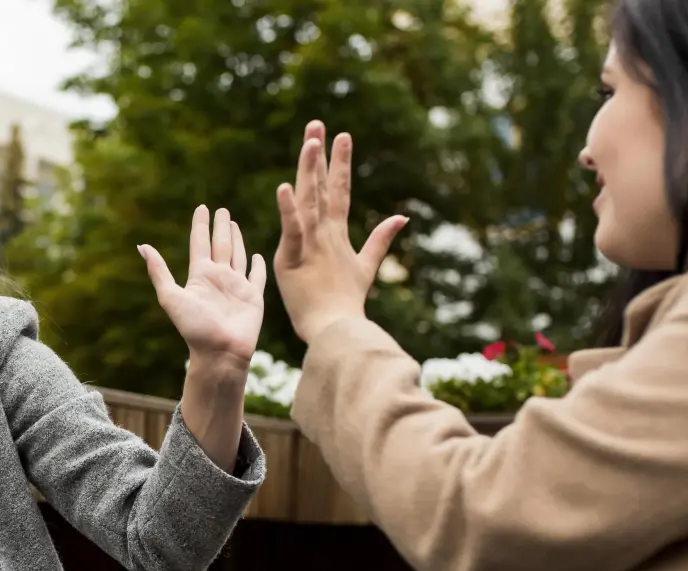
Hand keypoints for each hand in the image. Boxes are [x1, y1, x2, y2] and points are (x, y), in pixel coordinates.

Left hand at [139, 205, 266, 369]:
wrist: (219, 353)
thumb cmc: (194, 328)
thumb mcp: (171, 297)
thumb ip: (159, 271)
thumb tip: (142, 246)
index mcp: (200, 276)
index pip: (200, 243)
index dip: (201, 225)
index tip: (202, 208)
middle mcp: (218, 277)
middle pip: (220, 244)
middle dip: (220, 226)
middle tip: (221, 209)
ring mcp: (237, 286)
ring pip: (238, 255)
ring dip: (237, 239)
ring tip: (234, 224)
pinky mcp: (254, 296)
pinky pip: (257, 276)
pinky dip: (258, 265)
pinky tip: (257, 255)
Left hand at [273, 121, 407, 342]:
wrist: (338, 331)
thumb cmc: (347, 303)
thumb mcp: (366, 267)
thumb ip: (382, 239)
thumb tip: (403, 215)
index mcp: (336, 235)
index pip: (339, 191)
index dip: (340, 163)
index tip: (342, 135)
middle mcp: (325, 234)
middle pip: (321, 187)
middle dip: (320, 154)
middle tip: (318, 123)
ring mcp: (310, 245)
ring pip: (308, 201)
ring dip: (308, 169)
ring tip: (311, 140)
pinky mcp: (294, 259)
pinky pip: (292, 231)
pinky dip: (288, 210)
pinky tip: (284, 187)